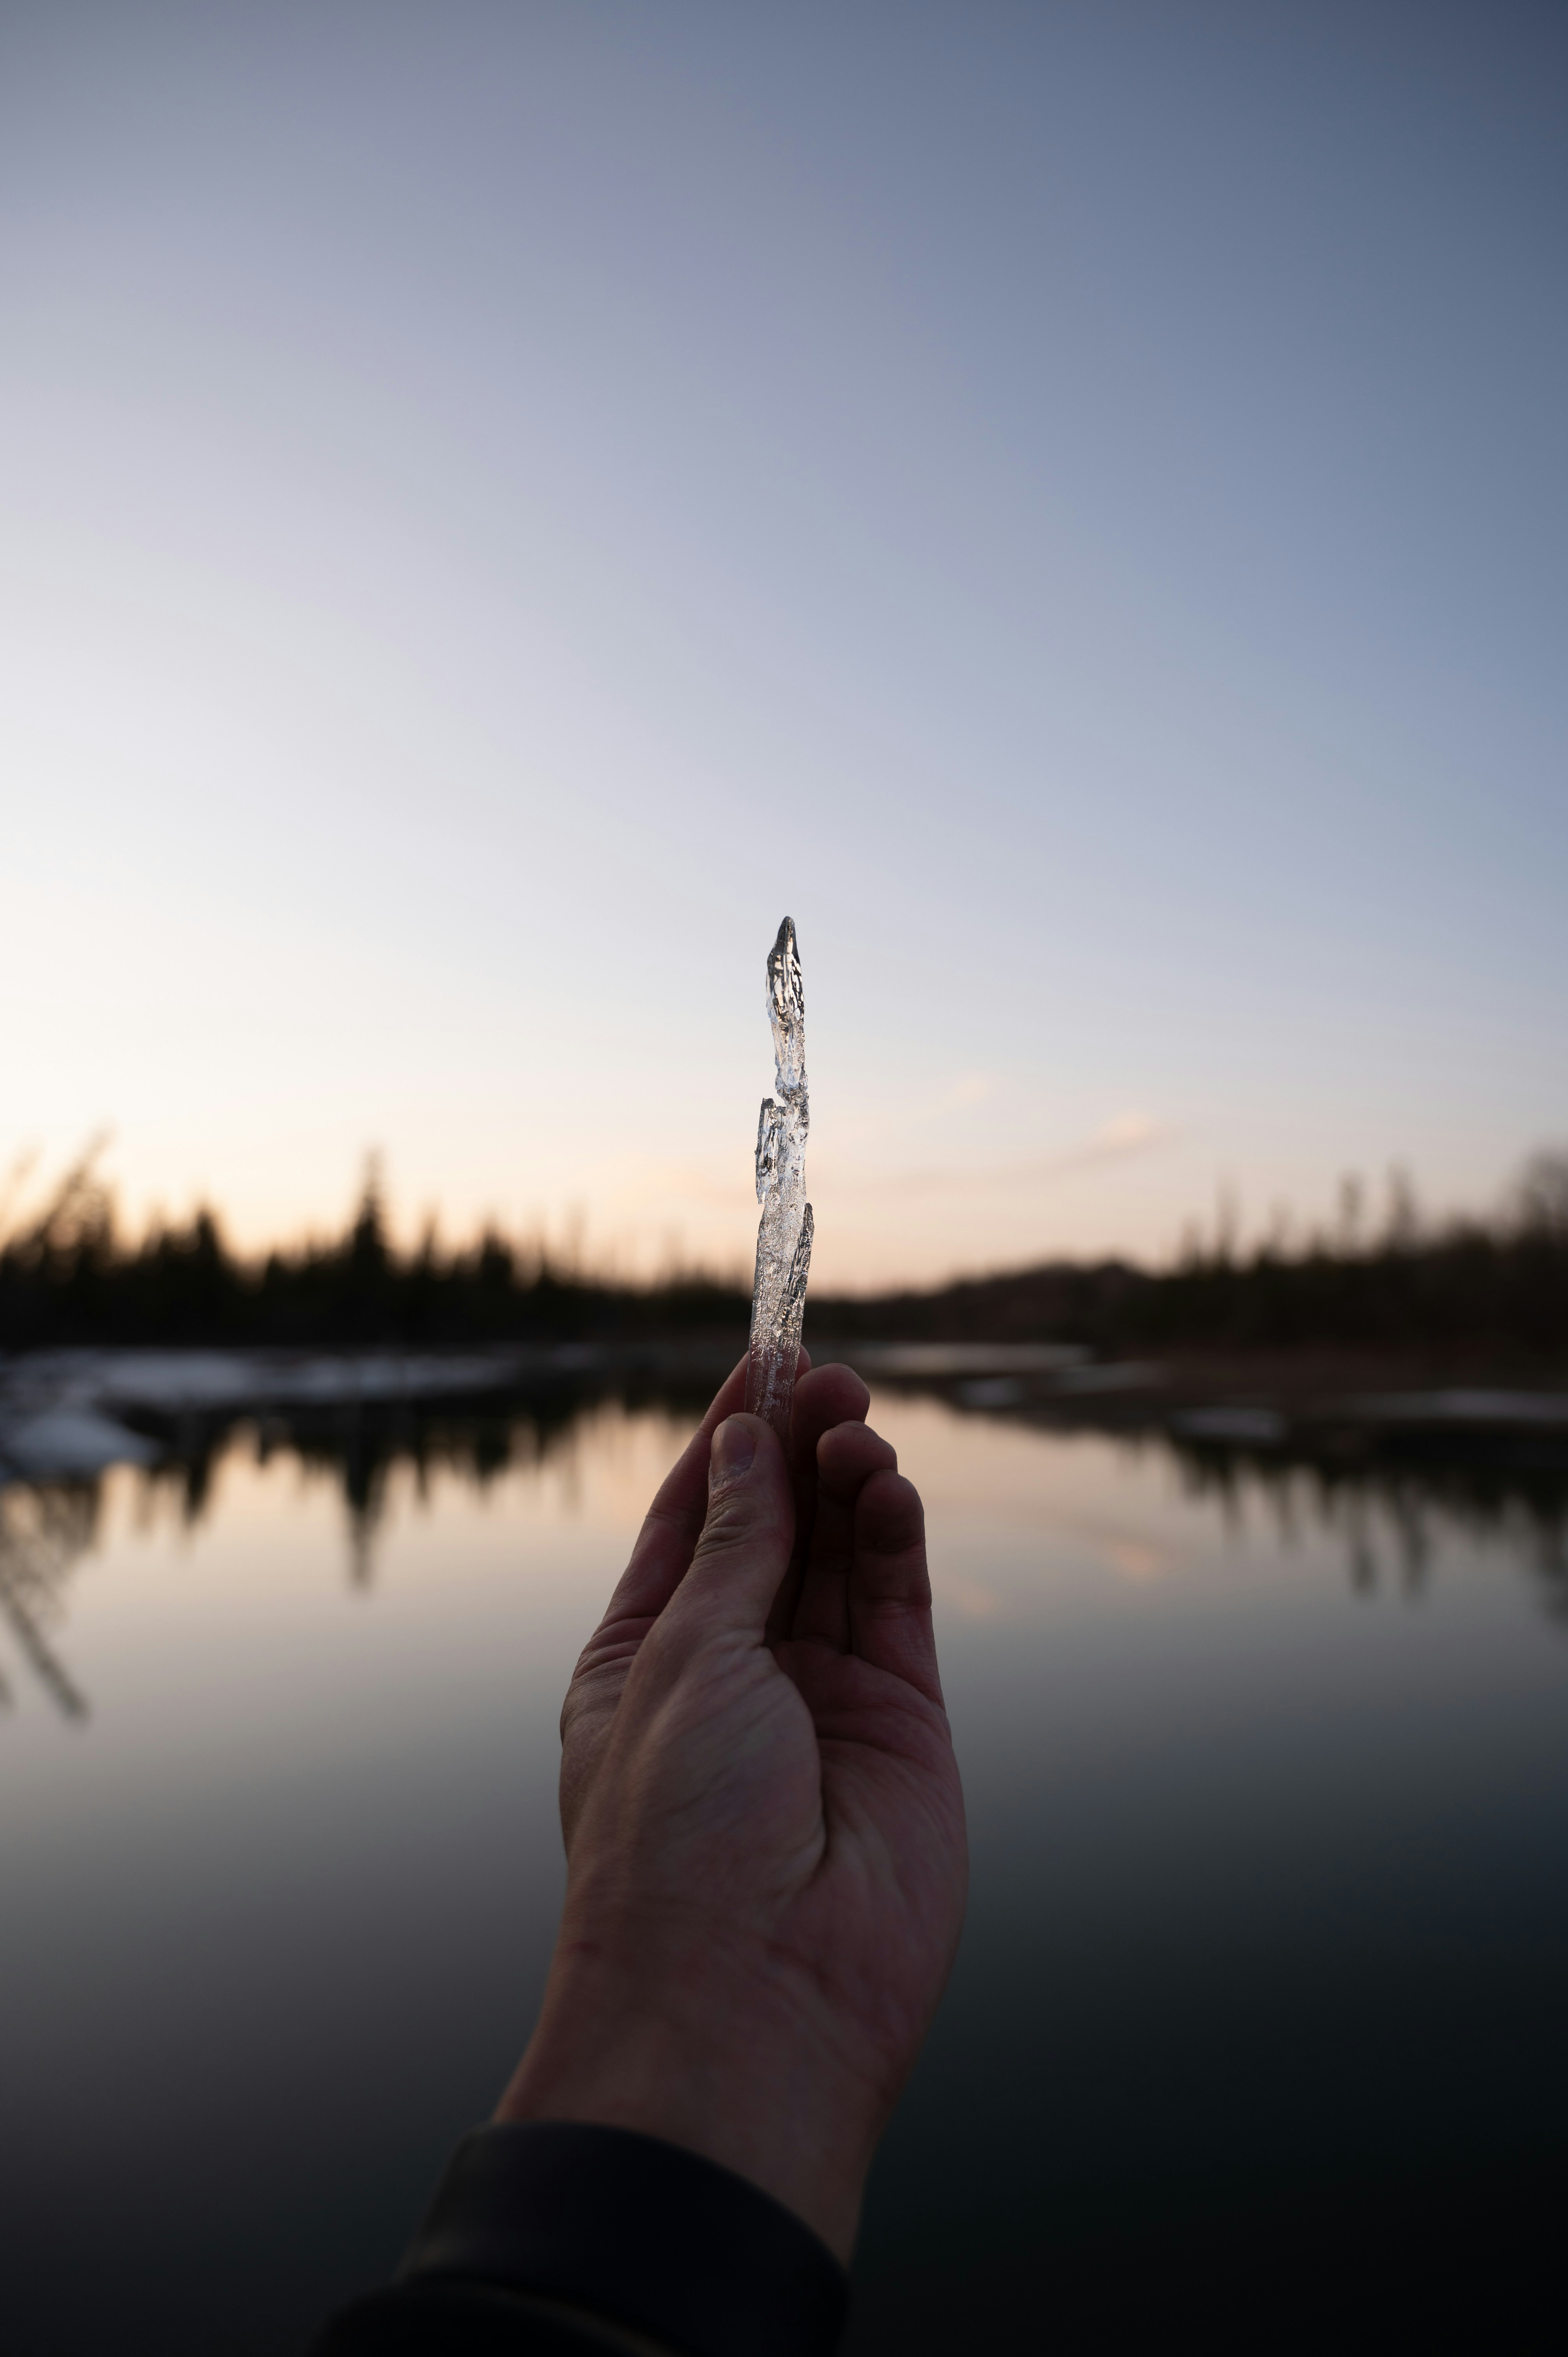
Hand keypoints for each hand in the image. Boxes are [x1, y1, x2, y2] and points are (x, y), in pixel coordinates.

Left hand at [496, 1353, 967, 2261]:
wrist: (752, 2001)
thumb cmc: (676, 1838)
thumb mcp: (685, 1661)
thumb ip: (737, 1547)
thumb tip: (746, 1444)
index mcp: (647, 1659)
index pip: (695, 1516)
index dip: (730, 1435)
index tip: (764, 1356)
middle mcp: (737, 1671)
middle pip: (776, 1524)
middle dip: (797, 1445)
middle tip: (826, 1380)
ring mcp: (822, 1697)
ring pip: (842, 1554)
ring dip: (849, 1479)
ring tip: (856, 1427)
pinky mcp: (901, 1721)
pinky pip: (896, 1602)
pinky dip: (895, 1536)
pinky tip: (886, 1485)